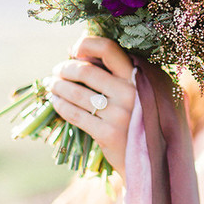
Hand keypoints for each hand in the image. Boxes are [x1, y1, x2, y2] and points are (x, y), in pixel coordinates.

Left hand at [49, 36, 135, 175]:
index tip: (74, 50)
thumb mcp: (140, 90)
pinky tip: (55, 102)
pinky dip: (60, 105)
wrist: (151, 159)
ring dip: (57, 86)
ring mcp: (120, 115)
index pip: (108, 49)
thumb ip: (117, 70)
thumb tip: (77, 47)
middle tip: (56, 71)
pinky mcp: (108, 134)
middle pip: (86, 71)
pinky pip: (75, 115)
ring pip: (76, 93)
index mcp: (139, 76)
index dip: (86, 44)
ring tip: (52, 85)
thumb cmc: (140, 117)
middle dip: (64, 69)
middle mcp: (131, 93)